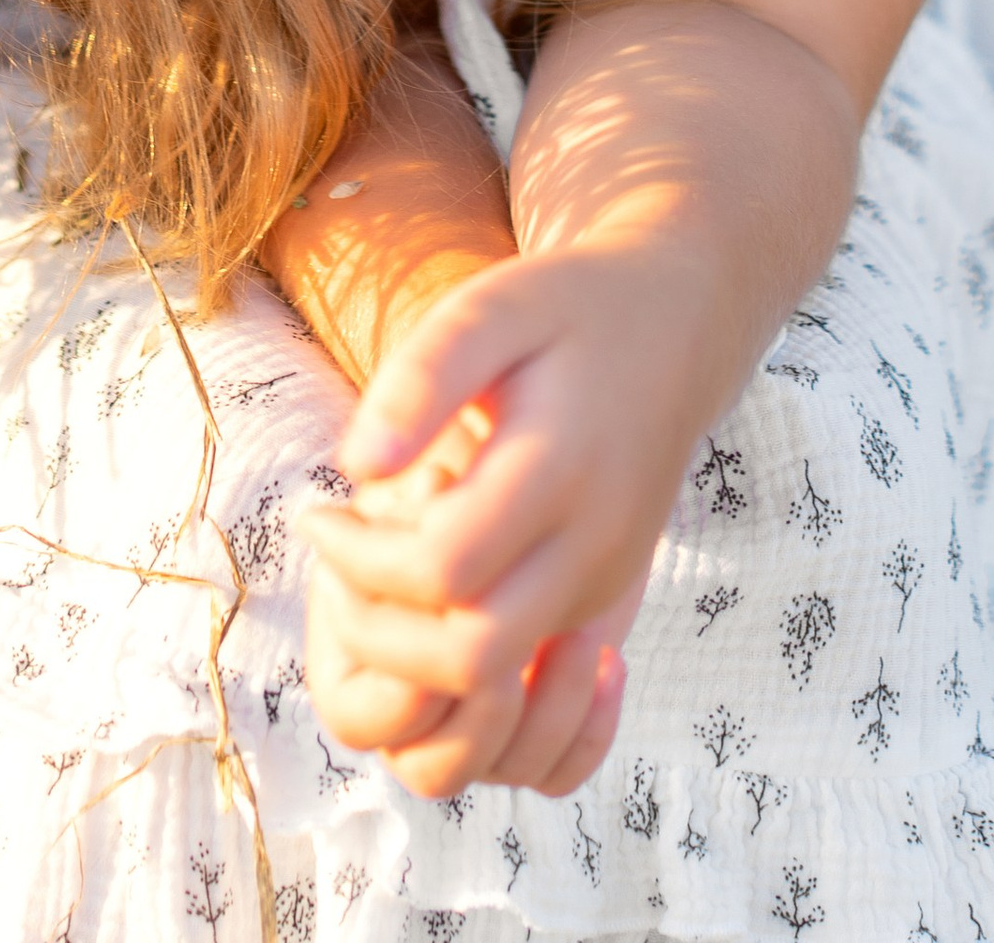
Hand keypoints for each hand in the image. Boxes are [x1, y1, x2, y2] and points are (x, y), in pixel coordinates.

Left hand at [298, 244, 712, 796]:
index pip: (442, 570)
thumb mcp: (492, 305)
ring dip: (414, 661)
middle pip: (473, 660)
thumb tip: (359, 466)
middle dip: (378, 634)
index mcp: (561, 466)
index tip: (318, 513)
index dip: (360, 559)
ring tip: (371, 582)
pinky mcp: (602, 603)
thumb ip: (423, 376)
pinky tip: (423, 592)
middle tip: (333, 568)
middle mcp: (594, 544)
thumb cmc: (564, 308)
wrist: (675, 325)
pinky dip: (460, 666)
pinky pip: (528, 677)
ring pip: (499, 689)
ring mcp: (605, 584)